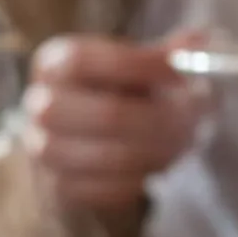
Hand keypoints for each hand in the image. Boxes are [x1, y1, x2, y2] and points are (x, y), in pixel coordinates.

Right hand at [21, 33, 208, 223]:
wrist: (104, 140)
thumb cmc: (130, 93)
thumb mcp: (149, 63)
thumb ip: (173, 52)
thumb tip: (197, 45)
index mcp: (55, 63)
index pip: (81, 60)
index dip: (136, 64)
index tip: (180, 72)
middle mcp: (39, 104)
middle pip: (103, 113)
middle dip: (157, 120)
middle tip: (190, 120)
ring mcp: (42, 149)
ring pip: (104, 157)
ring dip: (152, 152)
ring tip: (175, 145)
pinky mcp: (56, 188)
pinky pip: (102, 190)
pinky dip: (135, 180)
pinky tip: (151, 167)